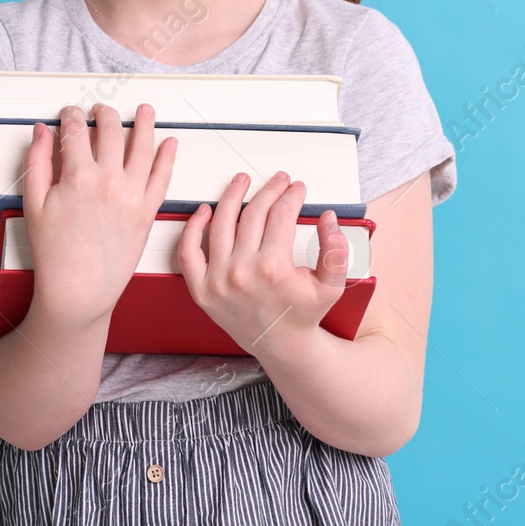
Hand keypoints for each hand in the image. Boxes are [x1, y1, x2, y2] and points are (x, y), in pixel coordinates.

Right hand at [20, 102, 177, 330]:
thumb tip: (42, 131)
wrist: (79, 290)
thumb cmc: (54, 253)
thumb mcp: (34, 205)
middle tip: (100, 110)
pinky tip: (169, 143)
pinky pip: (162, 176)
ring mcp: (132, 195)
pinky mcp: (148, 211)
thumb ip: (38, 162)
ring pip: (143, 147)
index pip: (76, 130)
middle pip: (111, 131)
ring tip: (145, 110)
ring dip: (145, 123)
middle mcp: (109, 181)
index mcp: (78, 177)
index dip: (72, 115)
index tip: (70, 113)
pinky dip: (168, 156)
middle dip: (104, 114)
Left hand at [177, 171, 350, 356]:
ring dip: (231, 195)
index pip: (282, 215)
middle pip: (253, 214)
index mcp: (274, 268)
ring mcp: (218, 280)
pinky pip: (188, 251)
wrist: (281, 345)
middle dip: (269, 190)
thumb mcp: (331, 285)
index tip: (298, 188)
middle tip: (278, 180)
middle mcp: (242, 272)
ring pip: (221, 223)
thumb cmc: (305, 313)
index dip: (292, 196)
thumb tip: (326, 216)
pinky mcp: (201, 289)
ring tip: (242, 181)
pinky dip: (193, 227)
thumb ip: (336, 250)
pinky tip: (205, 210)